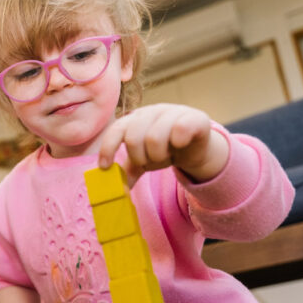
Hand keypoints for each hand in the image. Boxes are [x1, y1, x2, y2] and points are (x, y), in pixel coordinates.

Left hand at [98, 103, 227, 183]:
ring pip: (155, 137)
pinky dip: (178, 142)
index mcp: (136, 119)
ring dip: (159, 155)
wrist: (197, 149)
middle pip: (134, 138)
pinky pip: (180, 129)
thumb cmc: (166, 151)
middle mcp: (152, 112)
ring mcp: (173, 112)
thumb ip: (128, 171)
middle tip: (150, 161)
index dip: (108, 147)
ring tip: (167, 155)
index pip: (116, 129)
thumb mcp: (144, 160)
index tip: (105, 166)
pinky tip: (181, 144)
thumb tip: (112, 190)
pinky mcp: (194, 117)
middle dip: (140, 158)